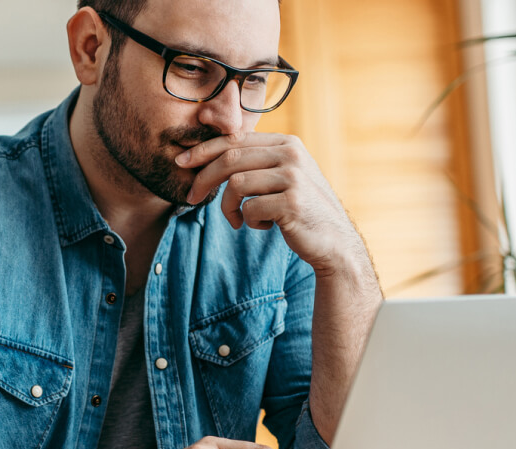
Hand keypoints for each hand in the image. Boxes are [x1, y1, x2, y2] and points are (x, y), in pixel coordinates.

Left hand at [177, 133, 363, 276]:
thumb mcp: (283, 177)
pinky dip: (249, 222)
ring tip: (239, 220)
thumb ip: (257, 162)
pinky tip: (263, 227)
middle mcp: (291, 154)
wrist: (334, 241)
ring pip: (236, 184)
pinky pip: (250, 209)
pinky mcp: (292, 202)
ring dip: (228, 207)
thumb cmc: (300, 210)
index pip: (236, 139)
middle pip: (231, 158)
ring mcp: (293, 177)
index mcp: (287, 143)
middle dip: (204, 178)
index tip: (182, 162)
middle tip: (191, 197)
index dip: (204, 150)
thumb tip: (209, 155)